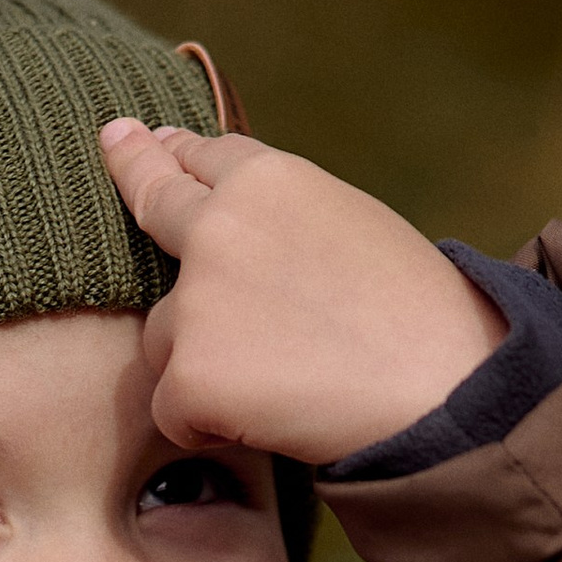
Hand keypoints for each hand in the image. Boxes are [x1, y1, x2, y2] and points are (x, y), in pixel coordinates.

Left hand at [99, 121, 505, 466]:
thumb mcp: (354, 227)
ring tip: (288, 377)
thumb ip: (283, 217)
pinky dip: (208, 425)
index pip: (205, 156)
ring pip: (164, 335)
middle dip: (132, 170)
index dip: (176, 150)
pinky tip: (273, 417)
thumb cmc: (420, 317)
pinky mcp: (189, 373)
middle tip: (116, 144)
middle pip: (153, 202)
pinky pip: (172, 407)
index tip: (150, 137)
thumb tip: (225, 212)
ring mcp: (198, 299)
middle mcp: (219, 226)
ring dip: (203, 362)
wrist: (446, 392)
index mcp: (270, 181)